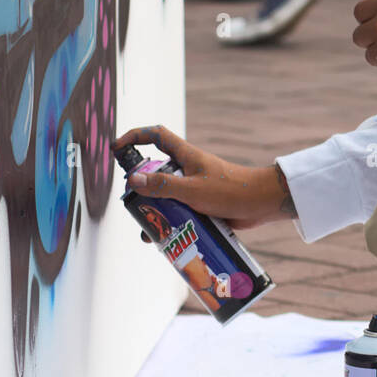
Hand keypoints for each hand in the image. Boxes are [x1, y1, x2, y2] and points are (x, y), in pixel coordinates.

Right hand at [111, 125, 291, 228]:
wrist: (260, 204)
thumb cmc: (229, 191)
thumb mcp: (191, 189)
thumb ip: (162, 185)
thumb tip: (133, 180)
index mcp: (185, 156)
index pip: (155, 136)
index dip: (134, 137)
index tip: (116, 148)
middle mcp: (187, 169)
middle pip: (154, 173)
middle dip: (140, 189)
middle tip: (133, 206)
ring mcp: (194, 187)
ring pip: (165, 197)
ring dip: (155, 212)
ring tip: (148, 233)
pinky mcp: (201, 204)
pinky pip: (179, 211)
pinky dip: (170, 223)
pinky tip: (164, 240)